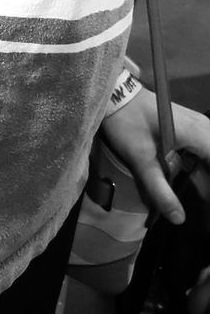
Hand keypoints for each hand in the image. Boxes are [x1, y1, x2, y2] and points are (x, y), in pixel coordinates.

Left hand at [100, 87, 209, 223]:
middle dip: (207, 187)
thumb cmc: (127, 122)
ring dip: (205, 181)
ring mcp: (198, 127)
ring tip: (199, 202)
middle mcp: (205, 129)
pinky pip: (203, 153)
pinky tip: (194, 186)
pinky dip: (200, 171)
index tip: (204, 202)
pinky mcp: (189, 128)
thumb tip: (179, 219)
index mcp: (200, 135)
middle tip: (201, 209)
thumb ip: (160, 190)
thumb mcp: (140, 159)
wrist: (113, 94)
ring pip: (209, 160)